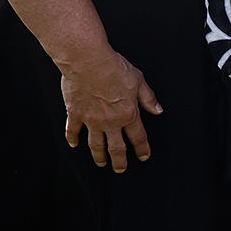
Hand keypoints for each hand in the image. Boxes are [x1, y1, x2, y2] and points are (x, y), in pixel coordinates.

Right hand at [59, 51, 161, 171]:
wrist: (88, 62)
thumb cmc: (114, 68)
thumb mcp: (139, 81)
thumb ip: (148, 98)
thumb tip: (157, 110)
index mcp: (128, 114)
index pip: (138, 137)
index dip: (142, 149)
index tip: (144, 156)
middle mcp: (110, 121)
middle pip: (116, 147)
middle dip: (120, 161)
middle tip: (121, 169)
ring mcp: (91, 120)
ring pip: (96, 144)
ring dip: (99, 156)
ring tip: (101, 163)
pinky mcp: (75, 113)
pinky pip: (73, 130)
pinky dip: (73, 138)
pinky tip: (74, 144)